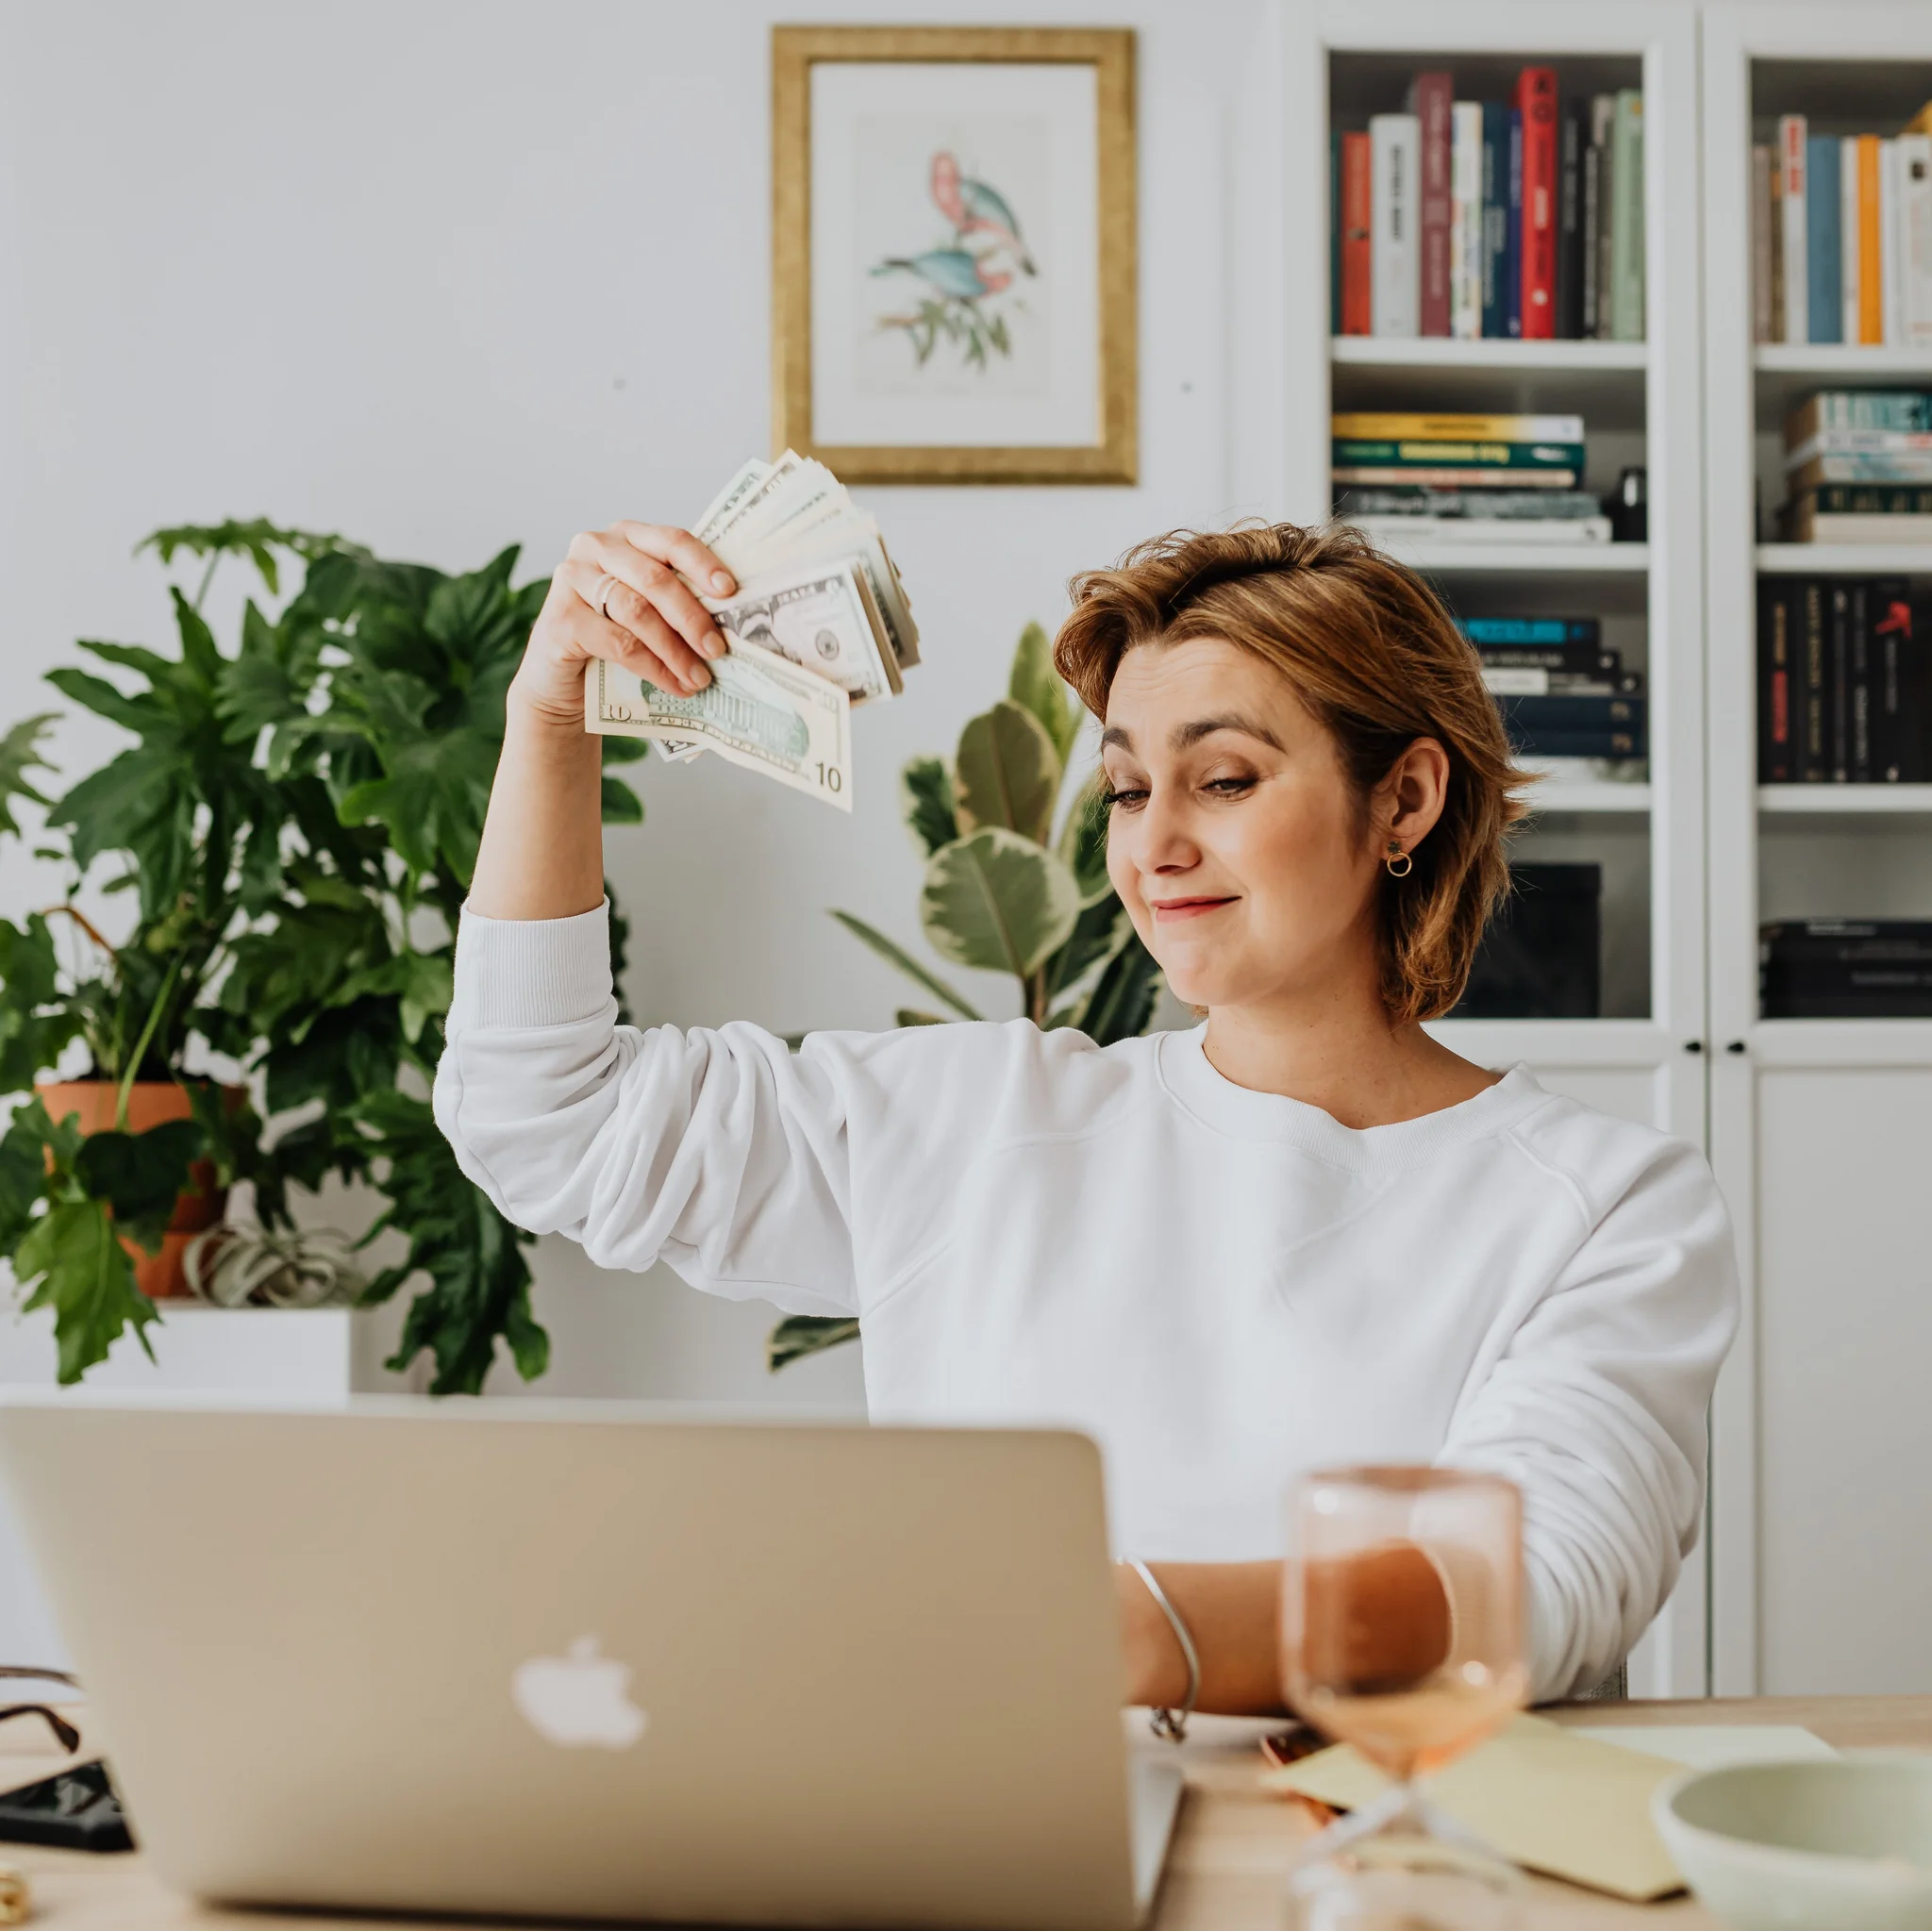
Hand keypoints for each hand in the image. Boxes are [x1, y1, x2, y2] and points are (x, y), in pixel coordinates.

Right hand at [511, 521, 737, 727]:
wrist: (564, 682)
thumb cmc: (615, 640)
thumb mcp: (648, 611)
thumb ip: (677, 600)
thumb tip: (733, 619)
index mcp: (625, 536)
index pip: (670, 540)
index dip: (702, 564)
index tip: (730, 591)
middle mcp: (594, 547)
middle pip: (655, 579)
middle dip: (692, 617)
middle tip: (718, 649)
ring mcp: (572, 579)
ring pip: (637, 612)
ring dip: (675, 650)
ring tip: (699, 678)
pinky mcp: (560, 618)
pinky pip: (618, 643)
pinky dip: (652, 667)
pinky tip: (674, 685)